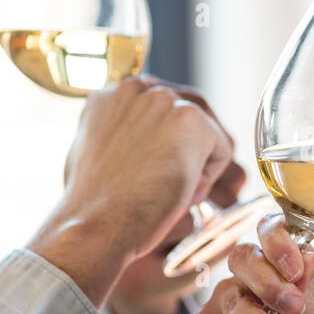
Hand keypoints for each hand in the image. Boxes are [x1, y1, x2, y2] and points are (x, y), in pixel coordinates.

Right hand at [86, 79, 248, 313]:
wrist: (97, 225)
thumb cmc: (91, 206)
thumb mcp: (94, 156)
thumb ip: (120, 135)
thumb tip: (148, 139)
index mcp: (110, 95)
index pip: (161, 107)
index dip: (168, 144)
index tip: (156, 173)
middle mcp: (137, 88)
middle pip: (189, 113)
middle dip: (186, 152)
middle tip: (164, 188)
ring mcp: (164, 100)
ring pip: (204, 134)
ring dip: (193, 167)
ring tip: (165, 194)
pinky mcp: (192, 120)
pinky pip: (222, 151)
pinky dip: (207, 180)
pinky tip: (176, 195)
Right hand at [193, 212, 313, 313]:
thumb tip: (309, 257)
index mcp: (289, 268)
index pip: (273, 234)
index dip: (278, 243)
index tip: (293, 269)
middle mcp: (257, 282)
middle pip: (243, 257)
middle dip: (265, 281)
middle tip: (290, 308)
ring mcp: (233, 309)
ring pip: (227, 295)